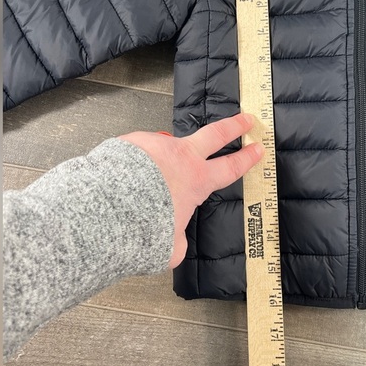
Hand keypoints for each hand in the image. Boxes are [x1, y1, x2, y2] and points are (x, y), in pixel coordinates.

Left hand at [119, 113, 263, 267]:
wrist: (108, 208)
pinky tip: (123, 177)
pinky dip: (135, 164)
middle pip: (216, 134)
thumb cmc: (140, 226)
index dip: (246, 158)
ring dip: (163, 159)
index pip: (230, 167)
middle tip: (245, 118)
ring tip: (147, 177)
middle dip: (234, 125)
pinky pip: (139, 152)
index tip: (257, 148)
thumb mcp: (168, 247)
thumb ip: (177, 240)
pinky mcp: (135, 140)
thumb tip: (176, 241)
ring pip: (167, 147)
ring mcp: (158, 145)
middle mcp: (181, 157)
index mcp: (196, 181)